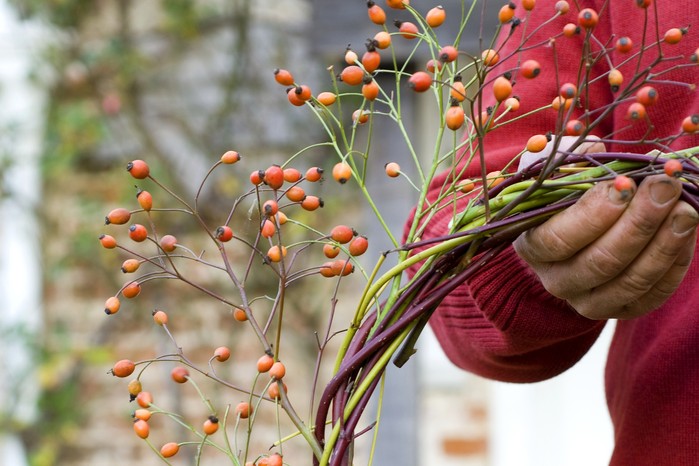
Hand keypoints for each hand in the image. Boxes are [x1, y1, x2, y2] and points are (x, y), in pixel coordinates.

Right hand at [513, 174, 698, 319]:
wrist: (576, 238)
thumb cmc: (565, 199)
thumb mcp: (556, 174)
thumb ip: (568, 159)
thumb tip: (592, 148)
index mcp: (533, 248)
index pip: (560, 238)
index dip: (594, 213)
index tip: (625, 183)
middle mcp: (557, 281)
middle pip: (601, 261)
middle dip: (639, 222)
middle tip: (665, 186)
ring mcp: (590, 302)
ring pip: (632, 280)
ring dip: (664, 242)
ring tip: (686, 208)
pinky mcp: (623, 309)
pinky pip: (655, 293)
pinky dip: (675, 261)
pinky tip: (686, 230)